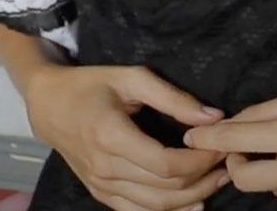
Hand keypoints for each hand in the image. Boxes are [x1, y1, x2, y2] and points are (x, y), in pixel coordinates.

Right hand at [25, 64, 231, 210]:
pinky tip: (194, 202)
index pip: (167, 164)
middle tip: (227, 162)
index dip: (200, 161)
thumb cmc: (91, 86)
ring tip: (218, 179)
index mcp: (111, 136)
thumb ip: (173, 98)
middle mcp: (105, 167)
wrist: (48, 106)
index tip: (220, 146)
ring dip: (194, 197)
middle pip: (166, 189)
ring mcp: (101, 186)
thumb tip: (213, 117)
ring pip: (156, 207)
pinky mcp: (101, 194)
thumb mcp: (131, 78)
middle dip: (204, 179)